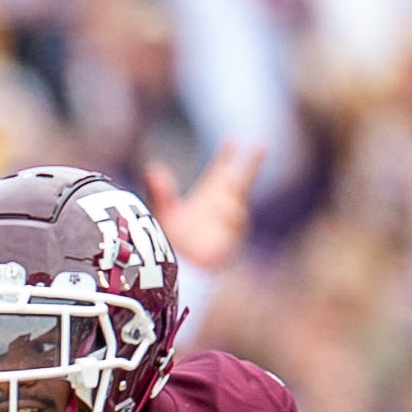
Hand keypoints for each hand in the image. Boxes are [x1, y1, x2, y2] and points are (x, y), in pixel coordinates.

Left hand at [146, 141, 264, 274]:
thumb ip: (161, 193)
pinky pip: (236, 218)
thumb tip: (152, 168)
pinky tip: (224, 212)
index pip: (220, 172)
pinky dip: (230, 213)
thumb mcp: (165, 213)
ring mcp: (229, 221)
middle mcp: (220, 206)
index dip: (226, 157)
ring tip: (219, 201)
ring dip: (232, 193)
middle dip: (250, 164)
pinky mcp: (234, 236)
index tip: (232, 140)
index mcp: (206, 198)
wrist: (178, 271)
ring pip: (238, 198)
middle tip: (259, 146)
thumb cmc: (172, 245)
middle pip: (239, 180)